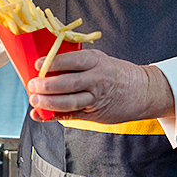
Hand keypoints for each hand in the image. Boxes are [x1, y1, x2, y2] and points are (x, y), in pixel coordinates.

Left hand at [25, 48, 173, 123]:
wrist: (143, 91)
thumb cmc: (115, 73)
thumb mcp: (100, 60)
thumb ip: (77, 63)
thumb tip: (46, 66)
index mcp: (96, 61)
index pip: (71, 61)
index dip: (52, 63)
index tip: (37, 64)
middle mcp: (96, 79)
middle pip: (67, 83)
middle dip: (46, 85)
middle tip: (32, 85)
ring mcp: (96, 98)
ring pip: (69, 102)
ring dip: (48, 103)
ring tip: (34, 101)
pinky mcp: (95, 114)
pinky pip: (72, 115)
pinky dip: (54, 116)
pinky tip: (41, 115)